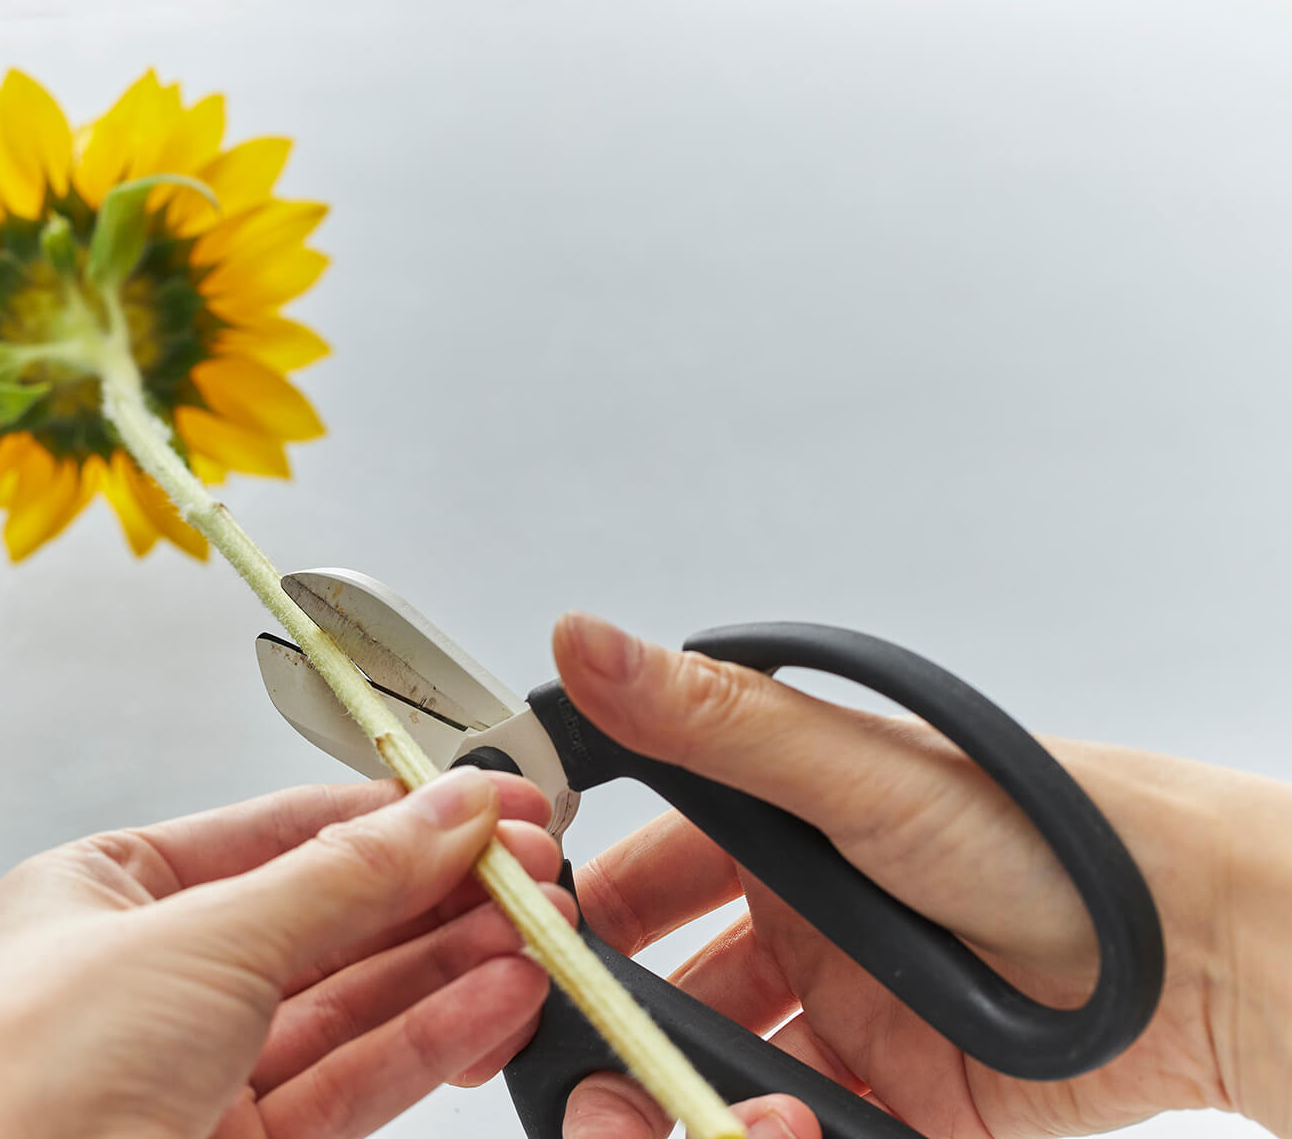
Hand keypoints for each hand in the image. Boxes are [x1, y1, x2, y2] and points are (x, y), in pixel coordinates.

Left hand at [0, 768, 576, 1138]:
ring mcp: (195, 1073)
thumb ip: (338, 879)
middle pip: (324, 916)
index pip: (272, 831)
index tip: (483, 801)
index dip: (386, 814)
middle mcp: (148, 980)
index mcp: (100, 897)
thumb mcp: (195, 943)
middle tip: (531, 868)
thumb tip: (438, 812)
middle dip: (434, 891)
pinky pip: (354, 1079)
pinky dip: (432, 1041)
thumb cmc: (12, 1103)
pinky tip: (494, 1001)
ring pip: (352, 1005)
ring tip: (536, 932)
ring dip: (450, 966)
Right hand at [549, 612, 1291, 1138]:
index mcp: (779, 825)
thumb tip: (584, 637)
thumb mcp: (863, 775)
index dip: (575, 903)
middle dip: (605, 1021)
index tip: (521, 937)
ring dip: (672, 1093)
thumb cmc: (1053, 833)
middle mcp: (799, 918)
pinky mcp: (890, 1096)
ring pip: (713, 1065)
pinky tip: (763, 1129)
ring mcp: (840, 1012)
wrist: (1204, 956)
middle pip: (661, 981)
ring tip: (657, 1115)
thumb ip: (714, 722)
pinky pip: (791, 1126)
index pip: (639, 866)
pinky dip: (759, 1136)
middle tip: (568, 1053)